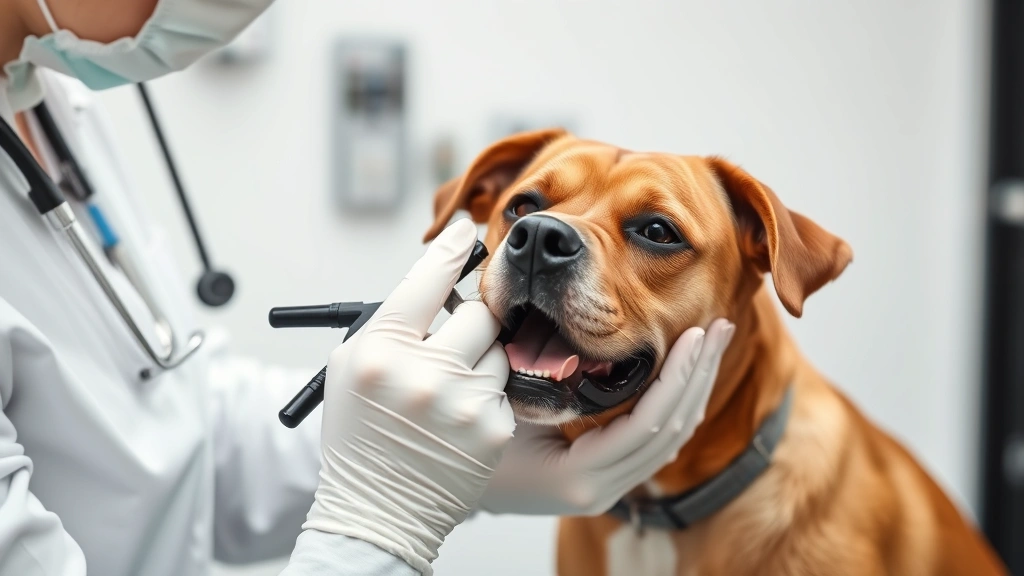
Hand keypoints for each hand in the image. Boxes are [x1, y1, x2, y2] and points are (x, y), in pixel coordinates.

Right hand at [302, 220, 513, 575]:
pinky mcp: (495, 428)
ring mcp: (464, 402)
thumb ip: (390, 322)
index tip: (465, 232)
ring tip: (453, 390)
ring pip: (500, 351)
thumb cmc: (360, 435)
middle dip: (473, 321)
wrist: (378, 510)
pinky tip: (463, 418)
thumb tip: (434, 276)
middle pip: (479, 313)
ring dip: (483, 361)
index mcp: (381, 351)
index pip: (426, 279)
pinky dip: (491, 396)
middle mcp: (424, 373)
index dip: (449, 250)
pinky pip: (507, 389)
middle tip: (458, 339)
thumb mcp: (352, 367)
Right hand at [479, 319, 733, 515]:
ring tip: (711, 343)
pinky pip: (653, 442)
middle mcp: (599, 490)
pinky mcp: (604, 479)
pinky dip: (674, 403)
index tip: (695, 334)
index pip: (649, 424)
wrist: (438, 487)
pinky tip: (684, 374)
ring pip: (669, 439)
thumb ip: (533, 380)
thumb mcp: (496, 408)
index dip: (676, 377)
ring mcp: (604, 489)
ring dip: (693, 387)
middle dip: (699, 375)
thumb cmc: (460, 447)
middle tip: (720, 326)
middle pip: (671, 431)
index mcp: (578, 477)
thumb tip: (564, 330)